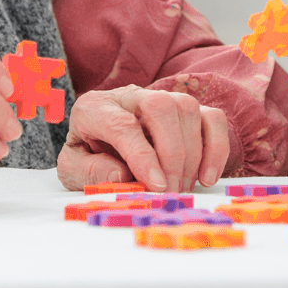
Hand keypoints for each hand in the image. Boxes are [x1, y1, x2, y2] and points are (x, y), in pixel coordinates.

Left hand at [56, 85, 229, 192]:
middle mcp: (129, 95)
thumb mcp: (72, 170)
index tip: (156, 186)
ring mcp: (161, 98)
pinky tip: (207, 177)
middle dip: (171, 153)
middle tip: (170, 191)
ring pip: (186, 108)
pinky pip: (211, 117)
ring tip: (182, 188)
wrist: (100, 146)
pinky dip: (216, 147)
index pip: (122, 124)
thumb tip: (120, 174)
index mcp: (95, 108)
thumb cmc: (88, 158)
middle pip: (160, 106)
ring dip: (191, 154)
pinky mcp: (186, 110)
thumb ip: (88, 172)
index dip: (142, 155)